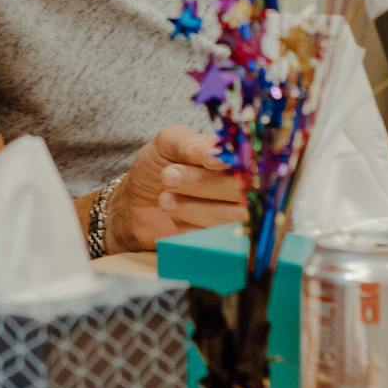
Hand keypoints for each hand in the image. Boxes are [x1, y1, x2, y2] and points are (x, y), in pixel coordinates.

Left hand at [105, 124, 242, 252]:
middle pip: (243, 190)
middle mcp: (248, 188)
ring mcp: (240, 218)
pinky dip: (193, 229)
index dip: (232, 164)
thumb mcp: (168, 143)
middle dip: (203, 183)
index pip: (249, 161)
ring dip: (195, 208)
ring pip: (234, 218)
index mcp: (240, 157)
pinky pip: (220, 240)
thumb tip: (217, 156)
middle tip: (168, 176)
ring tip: (165, 199)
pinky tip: (175, 219)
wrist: (138, 203)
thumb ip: (191, 144)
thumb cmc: (159, 166)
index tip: (208, 162)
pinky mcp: (226, 244)